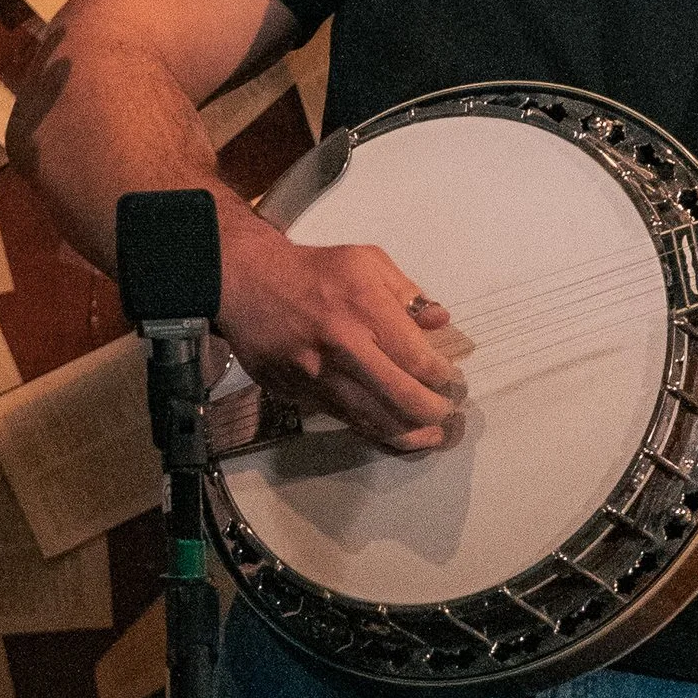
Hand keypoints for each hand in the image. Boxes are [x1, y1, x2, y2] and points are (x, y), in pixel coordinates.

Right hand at [217, 215, 463, 450]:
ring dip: (409, 434)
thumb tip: (439, 320)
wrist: (246, 283)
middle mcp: (343, 348)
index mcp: (364, 310)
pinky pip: (344, 421)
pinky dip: (373, 431)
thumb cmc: (312, 270)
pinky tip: (392, 431)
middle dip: (433, 412)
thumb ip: (407, 292)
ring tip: (431, 436)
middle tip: (447, 412)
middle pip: (401, 398)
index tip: (451, 379)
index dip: (442, 378)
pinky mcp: (298, 393)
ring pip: (373, 420)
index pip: (418, 360)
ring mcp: (318, 376)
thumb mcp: (367, 261)